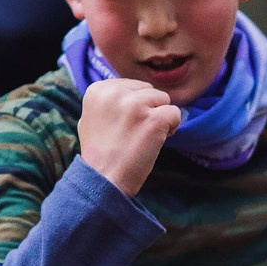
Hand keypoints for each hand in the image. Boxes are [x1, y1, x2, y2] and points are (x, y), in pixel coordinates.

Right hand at [78, 76, 178, 196]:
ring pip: (163, 99)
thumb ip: (107, 101)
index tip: (123, 126)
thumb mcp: (90, 118)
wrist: (103, 179)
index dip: (134, 107)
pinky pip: (175, 113)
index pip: (132, 86)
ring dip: (159, 118)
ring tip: (143, 138)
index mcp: (98, 89)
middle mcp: (115, 92)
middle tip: (134, 133)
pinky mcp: (154, 119)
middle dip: (148, 109)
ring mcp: (135, 104)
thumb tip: (127, 91)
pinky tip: (156, 141)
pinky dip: (171, 128)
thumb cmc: (98, 154)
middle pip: (148, 90)